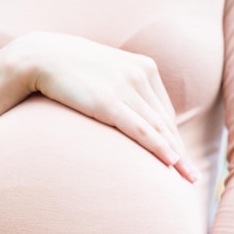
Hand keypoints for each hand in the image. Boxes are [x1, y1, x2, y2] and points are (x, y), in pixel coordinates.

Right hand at [14, 31, 198, 182]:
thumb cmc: (72, 69)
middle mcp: (140, 75)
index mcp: (144, 67)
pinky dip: (158, 146)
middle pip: (165, 122)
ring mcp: (125, 87)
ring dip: (175, 155)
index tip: (180, 160)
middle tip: (192, 176)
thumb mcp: (106, 74)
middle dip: (180, 151)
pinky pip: (139, 128)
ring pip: (157, 128)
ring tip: (187, 177)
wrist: (41, 56)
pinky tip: (171, 162)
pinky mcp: (108, 101)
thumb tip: (132, 113)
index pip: (163, 111)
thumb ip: (124, 89)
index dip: (173, 138)